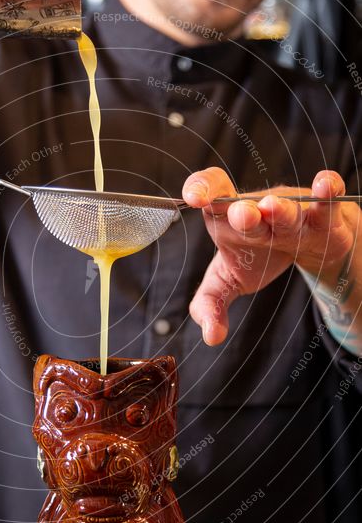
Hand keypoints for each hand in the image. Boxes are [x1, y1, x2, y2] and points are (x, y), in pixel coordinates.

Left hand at [182, 167, 357, 345]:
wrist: (303, 248)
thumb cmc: (257, 256)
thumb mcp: (228, 282)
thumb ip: (211, 305)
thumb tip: (212, 337)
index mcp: (226, 221)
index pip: (212, 196)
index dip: (202, 189)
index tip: (194, 197)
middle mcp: (256, 212)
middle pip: (246, 208)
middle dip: (243, 212)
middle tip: (242, 216)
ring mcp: (290, 212)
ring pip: (286, 209)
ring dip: (281, 210)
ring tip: (274, 208)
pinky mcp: (323, 218)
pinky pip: (327, 203)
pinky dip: (328, 192)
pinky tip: (326, 185)